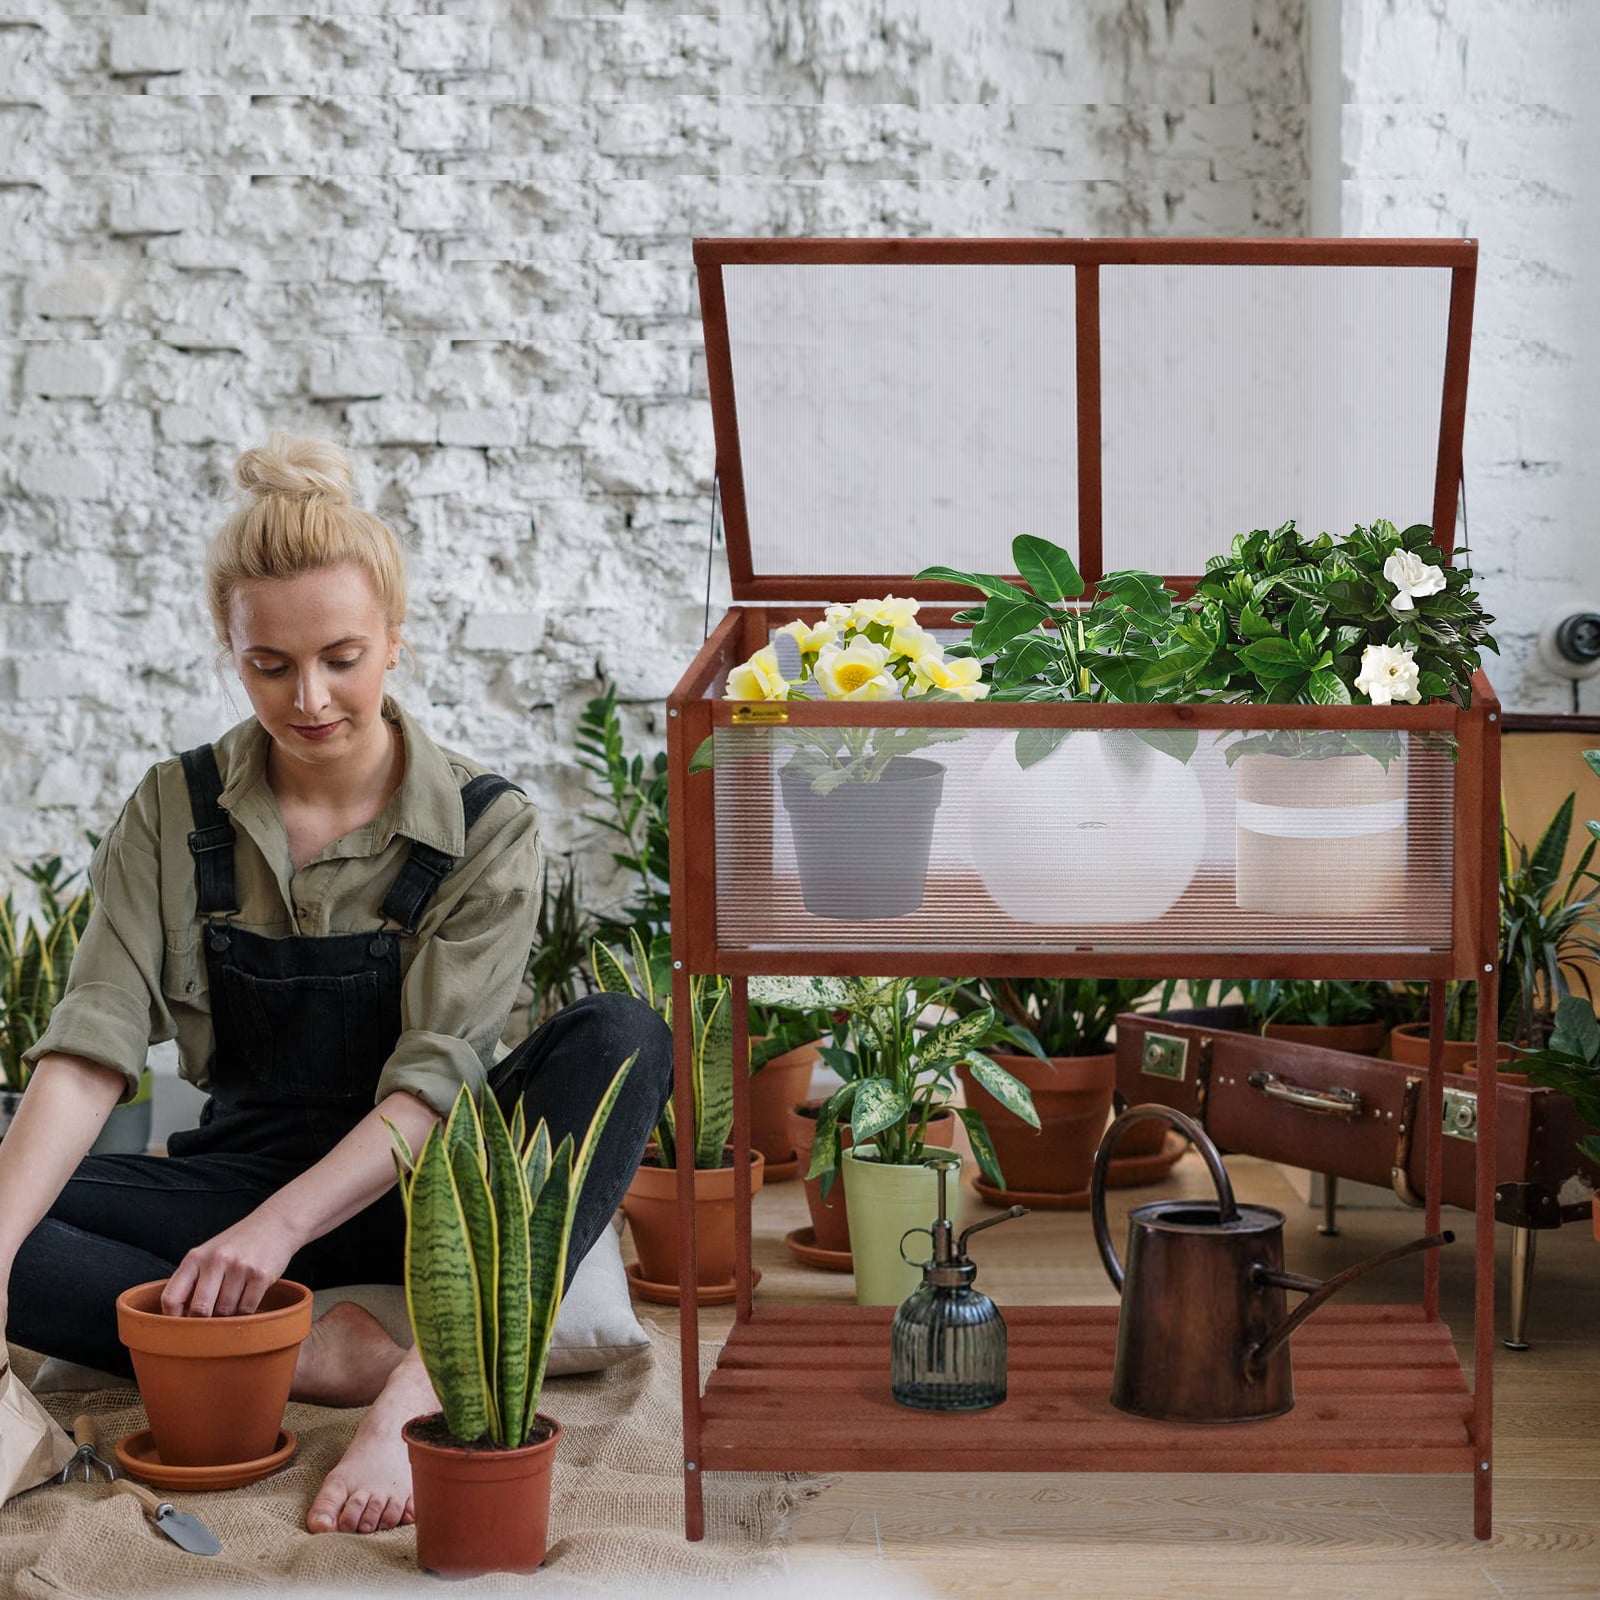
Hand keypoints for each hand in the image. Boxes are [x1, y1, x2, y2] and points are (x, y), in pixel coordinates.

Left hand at [160, 1210, 298, 1318]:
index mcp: (195, 1257)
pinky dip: (245, 1311)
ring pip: (225, 1311)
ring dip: (228, 1315)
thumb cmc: (236, 1244)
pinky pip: (247, 1309)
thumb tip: (180, 1319)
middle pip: (199, 1310)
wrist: (275, 1223)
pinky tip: (246, 1298)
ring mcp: (240, 1267)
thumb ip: (192, 1281)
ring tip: (232, 1301)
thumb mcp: (208, 1254)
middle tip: (209, 1320)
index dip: (172, 1319)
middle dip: (203, 1321)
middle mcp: (216, 1260)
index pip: (171, 1298)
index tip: (180, 1326)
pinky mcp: (261, 1275)